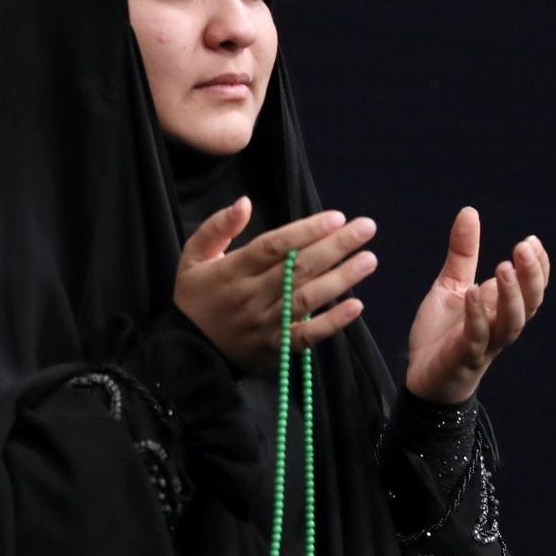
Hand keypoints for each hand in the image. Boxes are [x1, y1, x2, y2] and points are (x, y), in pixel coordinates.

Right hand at [174, 197, 379, 367]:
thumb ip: (217, 227)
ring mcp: (266, 323)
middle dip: (335, 246)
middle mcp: (252, 295)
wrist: (187, 353)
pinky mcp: (276, 347)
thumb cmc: (194, 298)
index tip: (336, 217)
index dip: (306, 231)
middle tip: (366, 228)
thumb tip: (244, 202)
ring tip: (369, 259)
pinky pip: (307, 335)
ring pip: (307, 299)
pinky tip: (356, 307)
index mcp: (232, 270)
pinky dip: (332, 323)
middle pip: (297, 268)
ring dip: (341, 279)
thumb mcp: (193, 257)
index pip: (274, 246)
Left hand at [404, 207, 549, 404]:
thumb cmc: (442, 333)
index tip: (532, 241)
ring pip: (511, 322)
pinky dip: (476, 316)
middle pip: (530, 302)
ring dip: (511, 295)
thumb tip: (470, 210)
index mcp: (501, 307)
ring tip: (503, 267)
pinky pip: (476, 337)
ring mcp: (485, 343)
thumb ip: (462, 253)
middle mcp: (500, 325)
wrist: (423, 377)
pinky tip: (472, 292)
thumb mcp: (451, 285)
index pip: (533, 287)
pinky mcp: (464, 357)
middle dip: (531, 275)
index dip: (538, 266)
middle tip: (523, 247)